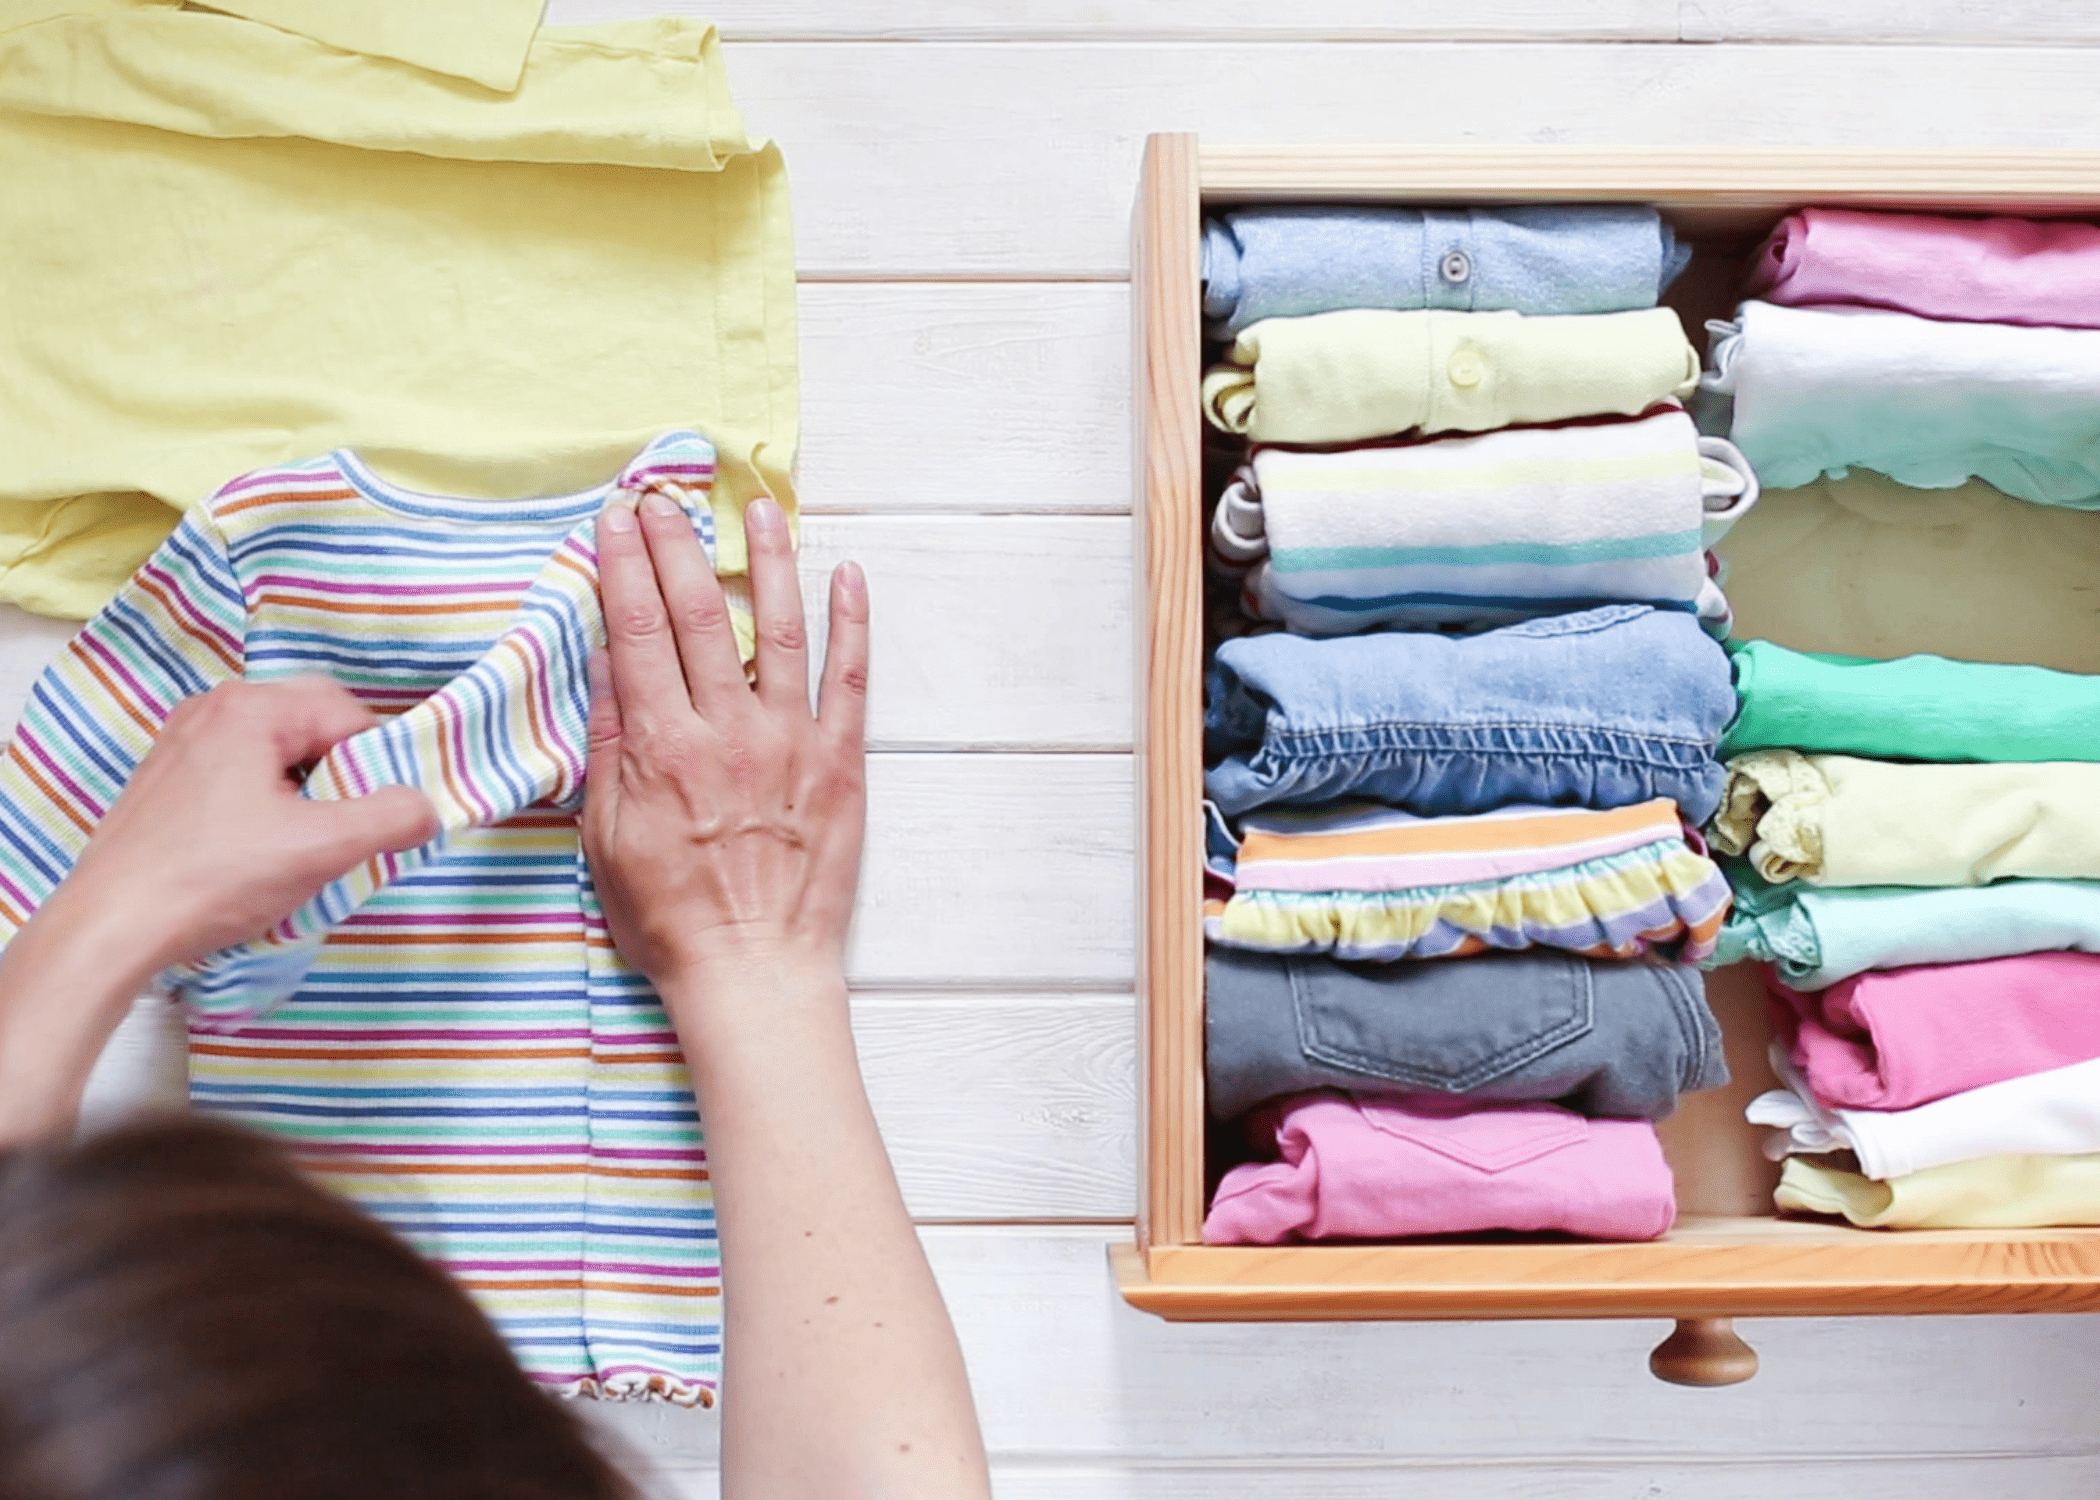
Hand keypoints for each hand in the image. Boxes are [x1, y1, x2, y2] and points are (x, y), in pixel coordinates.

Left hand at [62, 675, 437, 973]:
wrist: (110, 928)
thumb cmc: (214, 878)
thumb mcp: (322, 848)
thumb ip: (392, 818)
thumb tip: (428, 806)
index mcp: (251, 707)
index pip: (348, 714)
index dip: (378, 763)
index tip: (380, 815)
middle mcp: (211, 709)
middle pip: (310, 728)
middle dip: (340, 778)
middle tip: (343, 833)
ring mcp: (180, 743)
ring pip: (275, 755)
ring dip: (304, 795)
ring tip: (301, 848)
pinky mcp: (164, 782)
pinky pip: (239, 776)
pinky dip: (265, 806)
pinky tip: (257, 854)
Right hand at [581, 489, 868, 994]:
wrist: (754, 971)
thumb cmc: (671, 918)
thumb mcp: (606, 836)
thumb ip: (609, 744)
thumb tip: (605, 660)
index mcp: (662, 748)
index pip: (637, 631)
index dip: (625, 566)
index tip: (616, 517)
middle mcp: (727, 732)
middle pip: (702, 616)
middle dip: (679, 546)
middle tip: (667, 495)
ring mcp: (790, 743)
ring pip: (781, 630)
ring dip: (771, 562)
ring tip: (761, 508)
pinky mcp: (841, 764)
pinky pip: (850, 680)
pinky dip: (852, 624)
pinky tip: (848, 577)